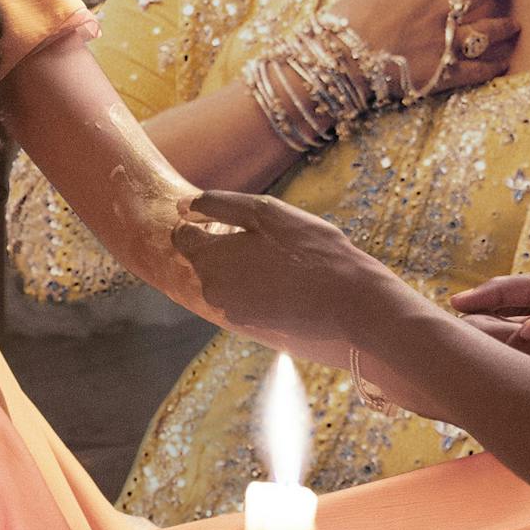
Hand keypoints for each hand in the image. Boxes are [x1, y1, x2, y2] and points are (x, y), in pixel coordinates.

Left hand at [172, 188, 389, 365]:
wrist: (348, 302)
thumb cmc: (309, 249)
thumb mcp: (265, 212)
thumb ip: (216, 205)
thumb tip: (181, 207)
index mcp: (209, 259)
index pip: (181, 236)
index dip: (203, 222)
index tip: (234, 220)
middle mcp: (211, 290)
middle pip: (202, 258)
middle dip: (224, 245)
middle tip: (268, 240)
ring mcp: (230, 310)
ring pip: (222, 277)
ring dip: (241, 266)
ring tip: (280, 259)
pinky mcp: (250, 324)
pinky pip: (241, 296)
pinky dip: (254, 285)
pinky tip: (285, 280)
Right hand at [329, 0, 516, 96]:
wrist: (340, 62)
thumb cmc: (342, 25)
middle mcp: (436, 10)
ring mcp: (444, 41)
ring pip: (488, 29)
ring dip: (504, 26)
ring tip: (514, 26)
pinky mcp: (444, 72)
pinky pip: (477, 69)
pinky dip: (492, 66)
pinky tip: (502, 64)